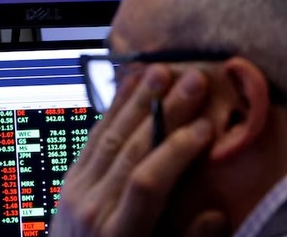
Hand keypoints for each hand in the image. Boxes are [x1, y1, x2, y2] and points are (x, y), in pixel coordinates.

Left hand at [51, 64, 227, 236]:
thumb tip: (216, 215)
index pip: (148, 183)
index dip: (176, 152)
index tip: (207, 126)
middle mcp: (94, 210)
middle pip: (130, 151)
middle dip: (164, 112)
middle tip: (193, 79)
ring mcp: (77, 193)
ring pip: (110, 138)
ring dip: (137, 101)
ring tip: (162, 71)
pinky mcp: (69, 182)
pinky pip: (92, 139)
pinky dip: (111, 111)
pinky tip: (129, 89)